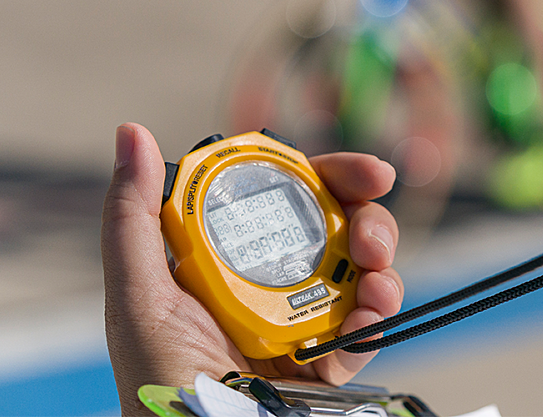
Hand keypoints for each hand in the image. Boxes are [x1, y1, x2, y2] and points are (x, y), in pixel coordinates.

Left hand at [102, 123, 403, 413]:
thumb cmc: (155, 379)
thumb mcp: (137, 294)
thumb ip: (132, 216)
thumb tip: (132, 134)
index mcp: (234, 256)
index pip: (291, 197)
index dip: (333, 176)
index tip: (366, 173)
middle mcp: (275, 282)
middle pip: (340, 229)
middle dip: (371, 222)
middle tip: (370, 238)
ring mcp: (307, 321)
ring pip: (365, 274)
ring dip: (384, 270)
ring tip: (378, 281)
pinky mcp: (329, 362)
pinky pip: (367, 331)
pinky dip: (378, 320)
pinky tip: (369, 319)